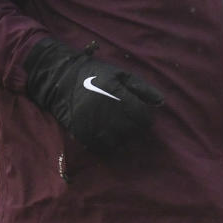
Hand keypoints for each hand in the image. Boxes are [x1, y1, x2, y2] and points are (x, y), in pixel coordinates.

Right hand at [25, 37, 163, 152]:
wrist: (61, 79)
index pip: (144, 118)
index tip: (138, 112)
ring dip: (120, 136)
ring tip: (114, 125)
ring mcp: (95, 127)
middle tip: (125, 117)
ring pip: (119, 142)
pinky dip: (106, 143)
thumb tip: (161, 102)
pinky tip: (103, 132)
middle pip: (133, 132)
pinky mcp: (83, 135)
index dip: (144, 116)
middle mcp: (109, 114)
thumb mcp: (120, 74)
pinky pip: (102, 148)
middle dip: (133, 126)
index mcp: (120, 97)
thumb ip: (142, 88)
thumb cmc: (94, 74)